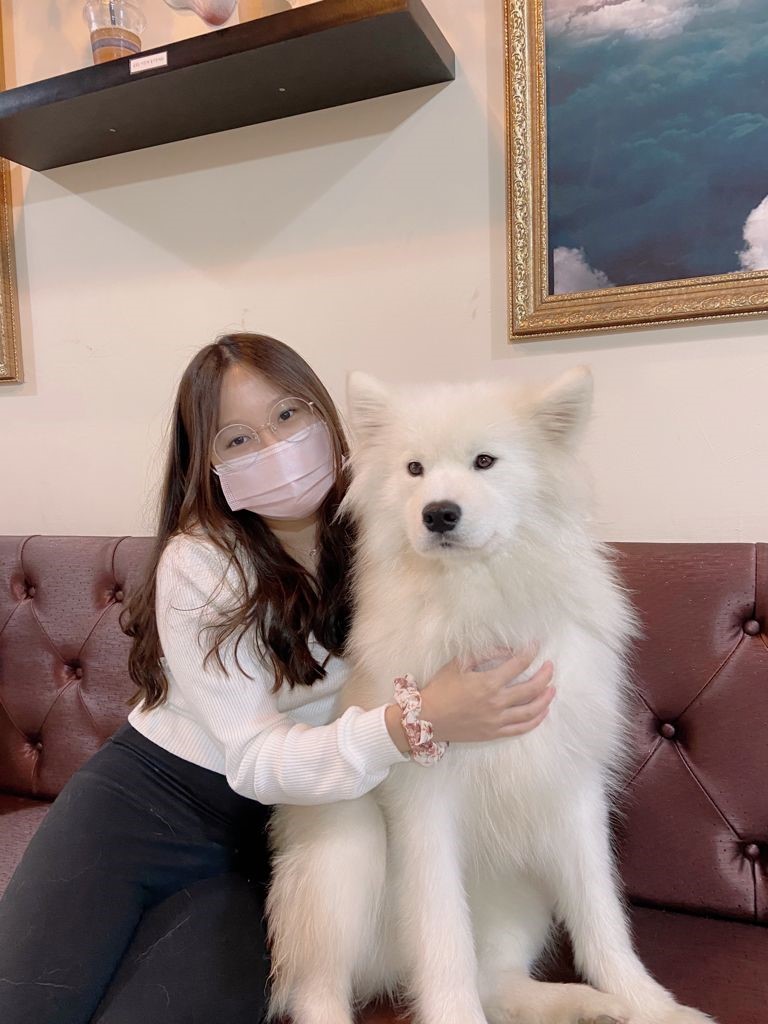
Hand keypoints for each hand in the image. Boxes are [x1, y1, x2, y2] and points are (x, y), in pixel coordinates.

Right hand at [417, 648, 554, 743]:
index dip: (529, 653)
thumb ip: (484, 654)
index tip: (536, 646)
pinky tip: (543, 711)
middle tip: (550, 666)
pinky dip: (536, 720)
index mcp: (488, 683)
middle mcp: (497, 703)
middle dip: (545, 675)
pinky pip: (522, 728)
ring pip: (531, 711)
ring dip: (545, 698)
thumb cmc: (440, 689)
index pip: (518, 665)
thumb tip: (507, 649)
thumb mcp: (459, 664)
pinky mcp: (494, 733)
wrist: (426, 718)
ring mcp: (497, 720)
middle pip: (531, 688)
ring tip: (552, 689)